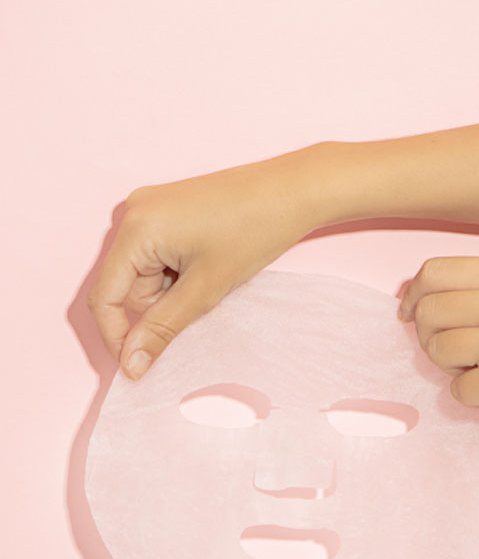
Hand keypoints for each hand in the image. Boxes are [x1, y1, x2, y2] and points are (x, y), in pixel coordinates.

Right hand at [88, 145, 320, 379]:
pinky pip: (161, 255)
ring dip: (177, 287)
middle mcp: (134, 212)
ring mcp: (152, 207)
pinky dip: (182, 270)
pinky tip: (212, 260)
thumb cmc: (255, 232)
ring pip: (148, 274)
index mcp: (135, 228)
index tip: (138, 366)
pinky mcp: (170, 209)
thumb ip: (162, 328)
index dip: (117, 336)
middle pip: (129, 286)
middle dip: (163, 303)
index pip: (105, 297)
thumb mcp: (205, 289)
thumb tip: (130, 365)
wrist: (294, 191)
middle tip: (207, 293)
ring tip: (215, 271)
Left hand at [397, 256, 478, 445]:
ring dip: (449, 367)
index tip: (407, 313)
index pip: (435, 270)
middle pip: (428, 310)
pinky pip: (457, 389)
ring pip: (436, 349)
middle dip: (427, 336)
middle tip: (453, 352)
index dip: (413, 294)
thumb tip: (413, 295)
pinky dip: (472, 396)